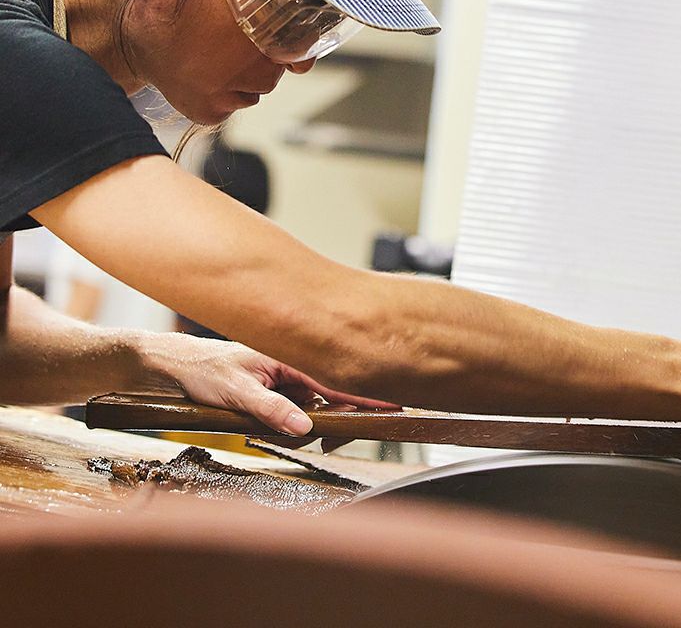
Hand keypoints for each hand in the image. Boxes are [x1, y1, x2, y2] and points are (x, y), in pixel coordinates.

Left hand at [139, 332, 399, 435]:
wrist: (169, 366)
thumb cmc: (201, 369)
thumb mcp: (236, 392)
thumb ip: (272, 409)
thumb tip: (306, 428)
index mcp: (288, 356)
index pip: (334, 376)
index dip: (364, 391)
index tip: (392, 402)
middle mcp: (290, 364)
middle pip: (332, 391)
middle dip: (344, 414)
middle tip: (344, 440)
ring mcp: (283, 377)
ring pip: (317, 402)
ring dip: (322, 422)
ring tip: (322, 441)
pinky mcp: (273, 389)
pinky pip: (300, 406)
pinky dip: (304, 422)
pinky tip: (300, 433)